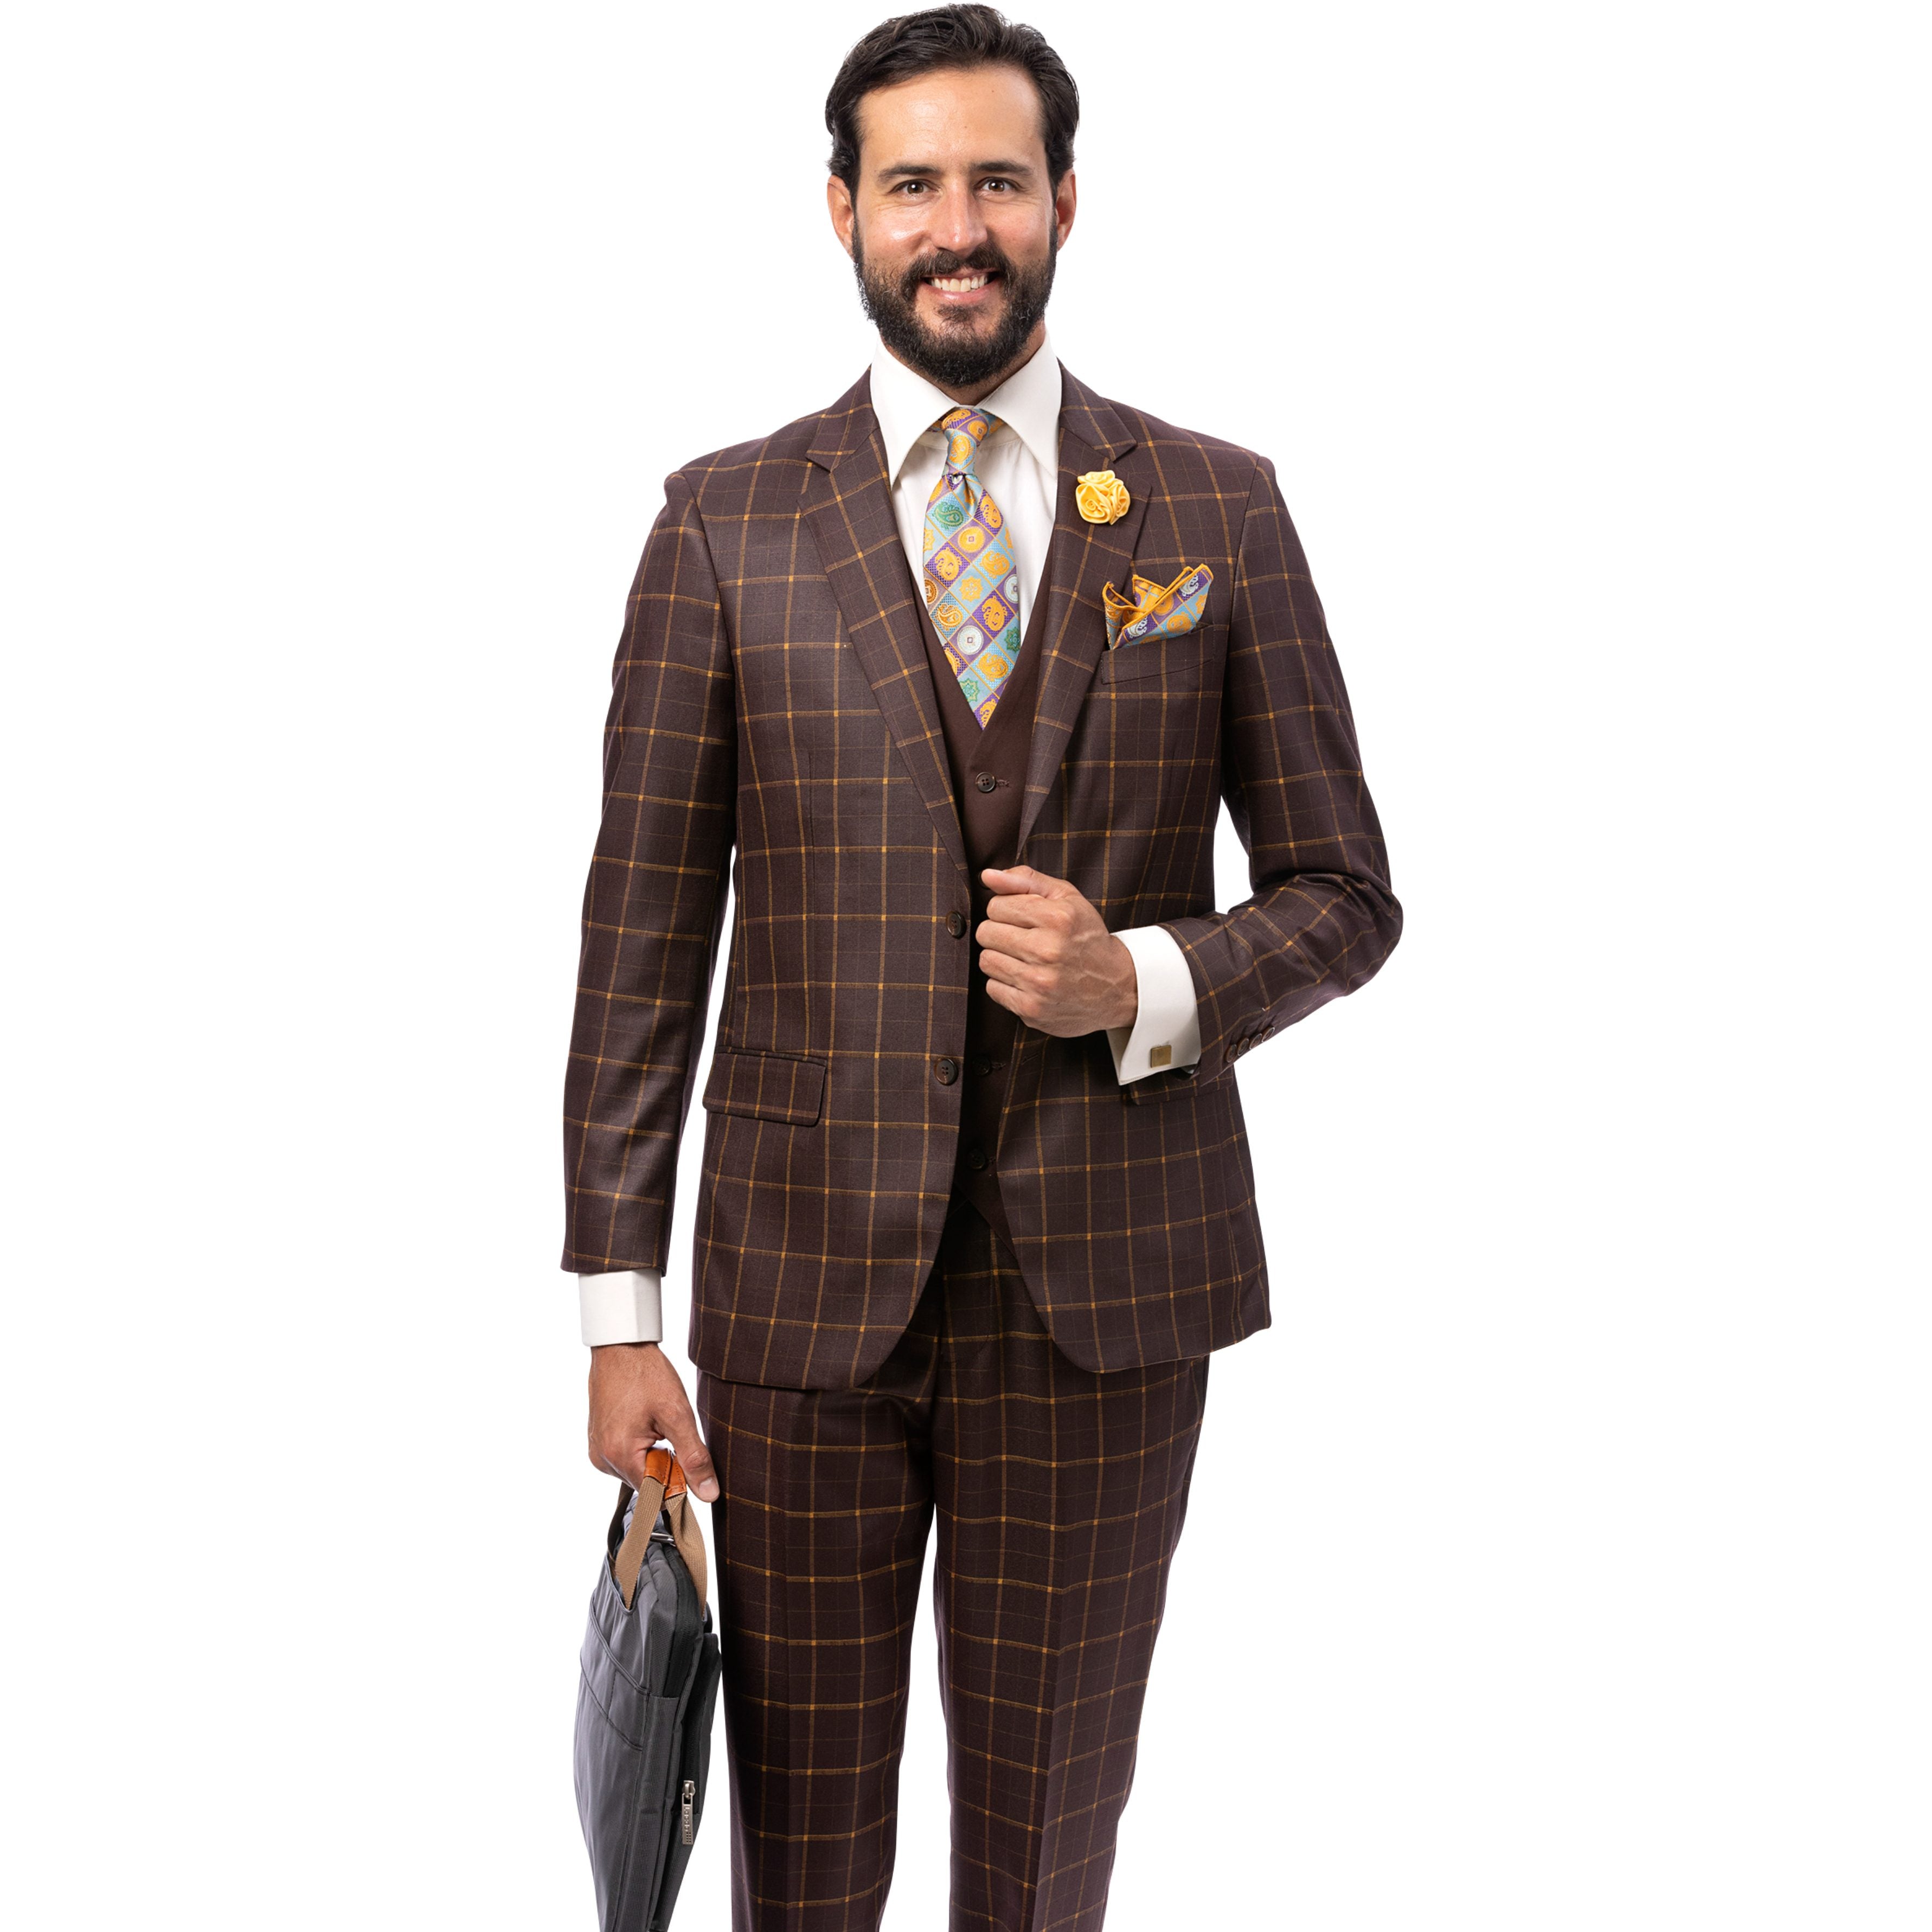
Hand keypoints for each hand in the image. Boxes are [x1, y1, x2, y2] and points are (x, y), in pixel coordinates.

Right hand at [588, 1343, 720, 1501]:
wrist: (621, 1346)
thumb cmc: (647, 1374)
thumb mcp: (677, 1414)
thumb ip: (693, 1457)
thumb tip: (708, 1494)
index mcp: (618, 1455)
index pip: (656, 1494)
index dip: (678, 1480)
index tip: (687, 1456)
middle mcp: (603, 1459)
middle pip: (647, 1483)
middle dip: (666, 1464)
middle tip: (670, 1430)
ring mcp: (598, 1451)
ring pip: (638, 1471)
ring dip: (654, 1456)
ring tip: (656, 1423)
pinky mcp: (598, 1442)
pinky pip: (627, 1458)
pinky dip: (642, 1448)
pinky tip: (646, 1423)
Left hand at [975, 864, 1137, 1036]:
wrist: (1116, 986)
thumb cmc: (1086, 937)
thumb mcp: (1067, 898)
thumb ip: (1027, 880)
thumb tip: (987, 875)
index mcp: (1057, 918)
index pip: (996, 905)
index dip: (1007, 909)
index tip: (1024, 918)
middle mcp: (1048, 951)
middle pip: (986, 933)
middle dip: (1001, 932)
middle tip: (1024, 939)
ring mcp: (1039, 983)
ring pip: (986, 960)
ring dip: (1001, 958)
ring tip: (1026, 959)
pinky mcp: (1031, 1009)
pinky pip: (992, 988)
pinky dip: (1006, 983)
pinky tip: (1028, 980)